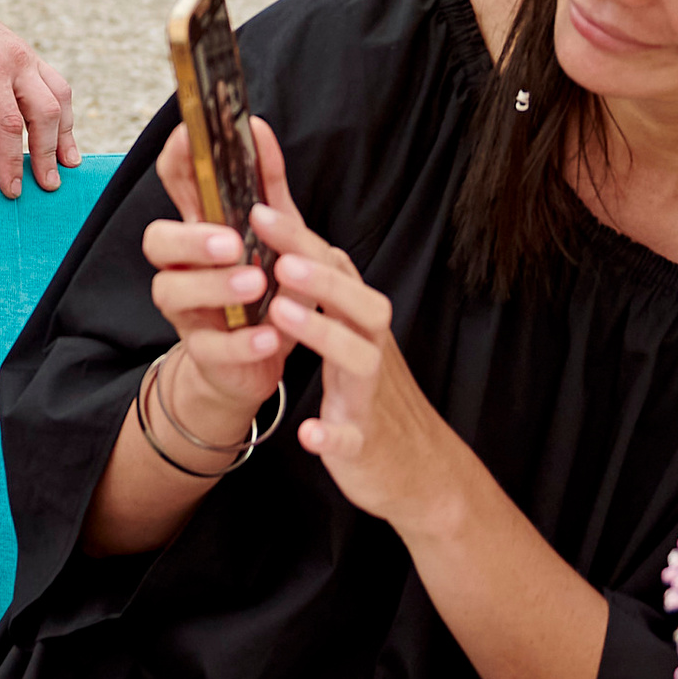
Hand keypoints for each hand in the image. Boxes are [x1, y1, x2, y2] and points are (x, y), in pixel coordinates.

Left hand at [0, 0, 76, 197]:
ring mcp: (27, 56)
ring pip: (60, 98)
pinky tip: (63, 137)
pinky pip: (57, 86)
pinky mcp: (30, 56)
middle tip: (48, 187)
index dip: (11, 160)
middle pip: (45, 113)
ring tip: (67, 166)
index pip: (8, 123)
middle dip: (46, 153)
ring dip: (65, 133)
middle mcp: (16, 60)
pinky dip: (63, 113)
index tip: (12, 190)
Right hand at [145, 116, 290, 437]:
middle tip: (233, 242)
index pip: (175, 183)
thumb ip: (267, 184)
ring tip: (256, 284)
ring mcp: (187, 309)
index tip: (193, 135)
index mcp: (199, 227)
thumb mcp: (274, 234)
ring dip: (214, 286)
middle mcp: (182, 265)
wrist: (259, 361)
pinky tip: (270, 336)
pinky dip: (240, 341)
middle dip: (190, 237)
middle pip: (157, 239)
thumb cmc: (264, 288)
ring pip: (172, 291)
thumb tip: (260, 127)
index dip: (177, 157)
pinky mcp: (203, 350)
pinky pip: (209, 346)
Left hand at [255, 159, 450, 530]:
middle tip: (278, 259)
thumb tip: (291, 235)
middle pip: (361, 304)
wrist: (418, 467)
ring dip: (324, 335)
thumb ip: (325, 291)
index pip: (338, 271)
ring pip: (360, 360)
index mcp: (360, 324)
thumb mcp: (349, 335)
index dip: (302, 241)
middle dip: (321, 279)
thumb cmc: (370, 392)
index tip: (259, 211)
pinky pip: (351, 439)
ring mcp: (370, 399)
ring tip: (281, 314)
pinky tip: (307, 433)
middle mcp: (371, 352)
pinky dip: (332, 434)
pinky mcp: (365, 445)